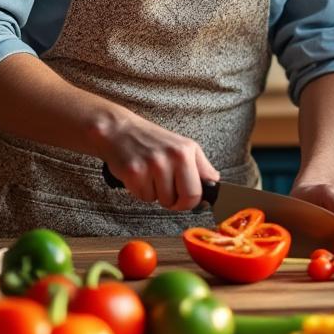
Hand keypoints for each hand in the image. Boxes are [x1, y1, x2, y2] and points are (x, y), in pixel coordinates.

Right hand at [93, 111, 219, 210]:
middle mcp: (173, 157)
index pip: (199, 190)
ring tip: (150, 177)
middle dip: (176, 203)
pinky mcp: (133, 172)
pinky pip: (143, 197)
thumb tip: (214, 185)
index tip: (187, 200)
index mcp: (188, 151)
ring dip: (156, 194)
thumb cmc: (153, 141)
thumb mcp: (183, 147)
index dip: (193, 201)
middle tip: (168, 193)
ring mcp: (153, 164)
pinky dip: (140, 191)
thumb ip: (201, 167)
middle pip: (185, 199)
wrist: (119, 130)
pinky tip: (139, 176)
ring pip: (161, 200)